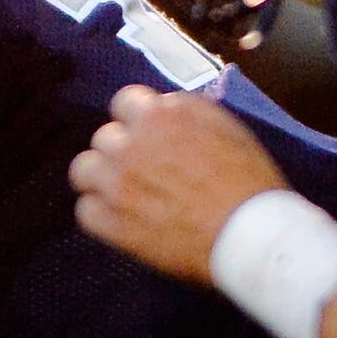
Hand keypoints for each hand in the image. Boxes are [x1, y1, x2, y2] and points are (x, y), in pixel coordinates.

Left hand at [68, 84, 287, 285]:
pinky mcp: (114, 224)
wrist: (252, 234)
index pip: (124, 102)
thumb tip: (162, 108)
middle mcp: (130, 145)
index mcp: (158, 115)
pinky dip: (100, 212)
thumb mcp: (224, 125)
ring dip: (102, 177)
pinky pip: (85, 210)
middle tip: (146, 169)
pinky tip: (121, 217)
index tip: (148, 135)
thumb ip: (185, 111)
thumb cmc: (247, 179)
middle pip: (104, 138)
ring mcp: (118, 186)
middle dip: (122, 150)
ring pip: (84, 170)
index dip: (138, 120)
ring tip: (126, 192)